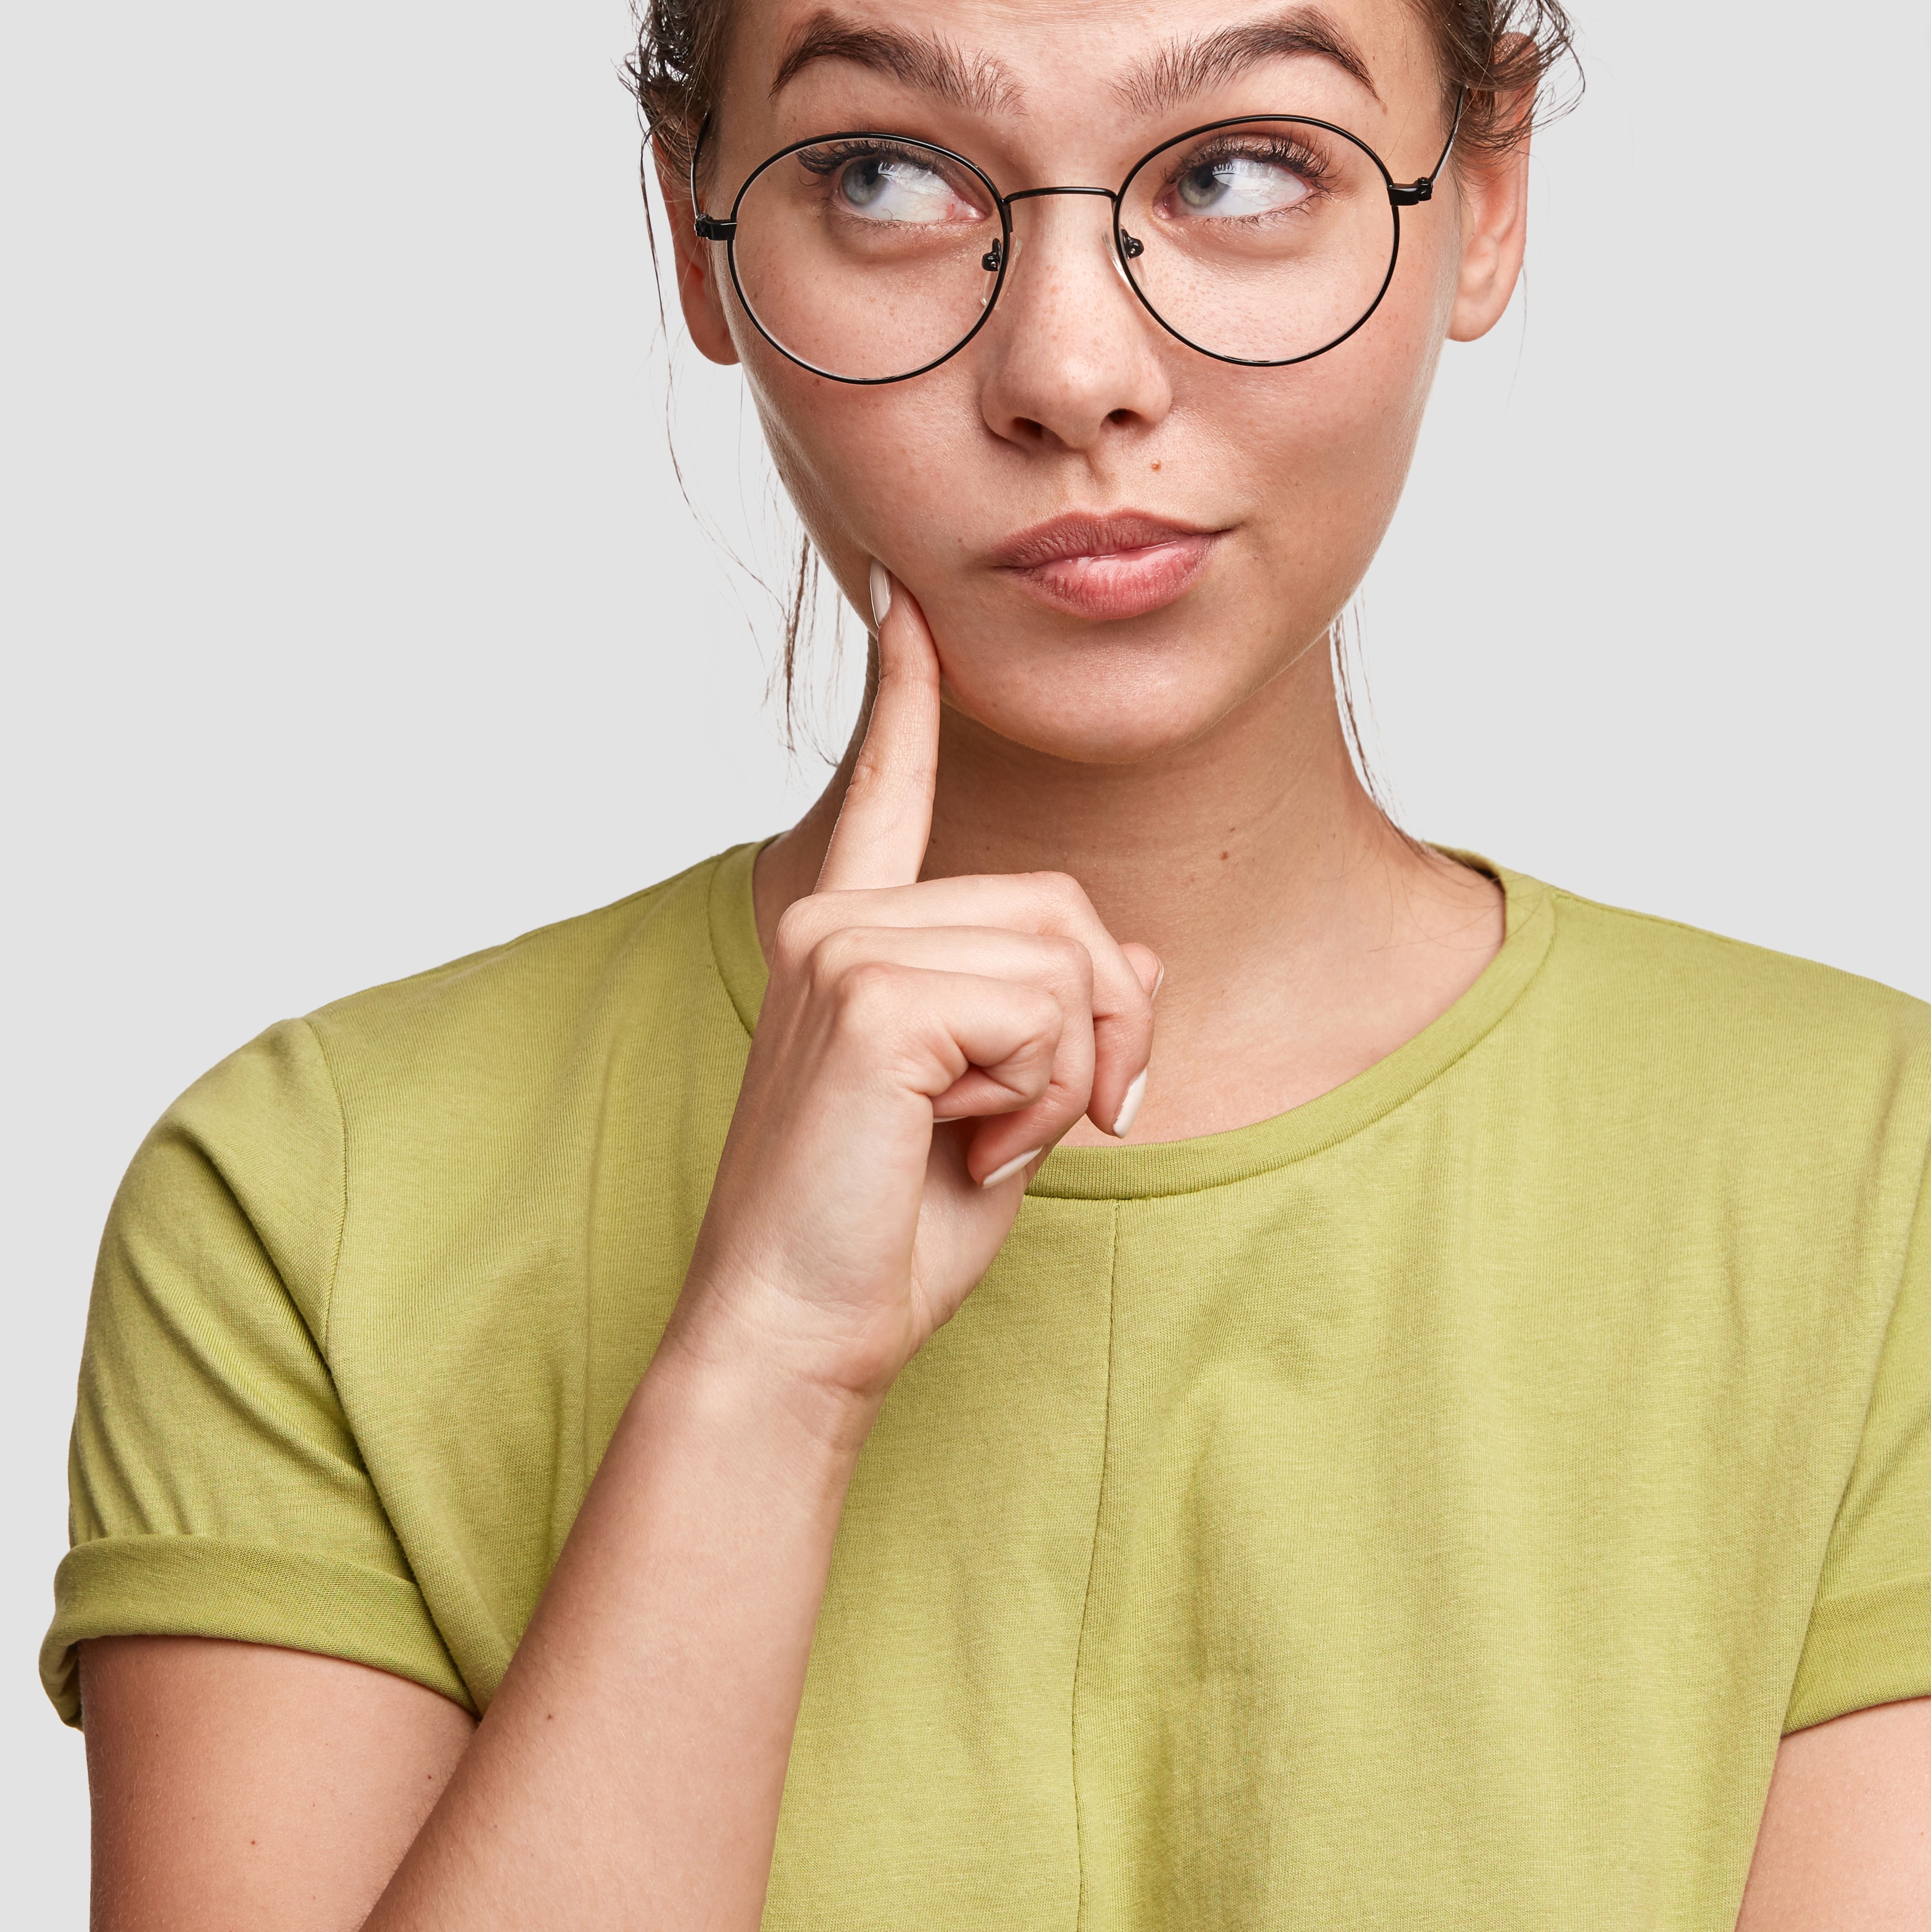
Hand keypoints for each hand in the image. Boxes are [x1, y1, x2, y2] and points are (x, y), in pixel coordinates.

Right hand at [665, 578, 1160, 1424]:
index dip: (906, 696)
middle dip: (1099, 1031)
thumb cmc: (881, 1233)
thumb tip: (1131, 949)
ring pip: (1068, 960)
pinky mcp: (871, 998)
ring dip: (1070, 1074)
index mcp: (847, 939)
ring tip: (981, 1140)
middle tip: (1030, 1126)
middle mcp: (834, 923)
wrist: (799, 1327)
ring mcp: (844, 950)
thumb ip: (1059, 1009)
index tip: (905, 604)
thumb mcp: (1005, 1104)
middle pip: (1064, 909)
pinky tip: (962, 1145)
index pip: (886, 792)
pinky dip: (1041, 1098)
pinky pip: (1045, 1014)